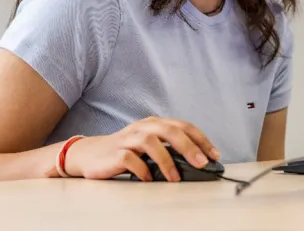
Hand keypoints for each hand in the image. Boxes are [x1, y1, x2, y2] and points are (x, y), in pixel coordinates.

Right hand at [63, 117, 220, 181]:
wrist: (89, 154)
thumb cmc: (125, 151)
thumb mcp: (149, 146)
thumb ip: (170, 149)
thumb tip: (198, 162)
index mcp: (154, 123)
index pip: (183, 126)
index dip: (201, 139)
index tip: (214, 155)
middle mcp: (143, 127)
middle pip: (170, 130)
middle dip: (189, 147)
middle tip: (202, 163)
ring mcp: (128, 139)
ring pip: (151, 142)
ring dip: (167, 160)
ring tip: (175, 177)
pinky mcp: (115, 153)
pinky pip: (130, 159)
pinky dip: (142, 170)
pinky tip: (149, 179)